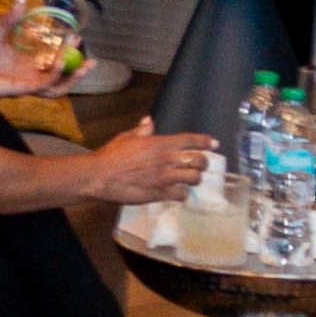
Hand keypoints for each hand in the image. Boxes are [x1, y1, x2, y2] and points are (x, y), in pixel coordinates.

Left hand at [0, 7, 77, 99]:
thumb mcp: (0, 29)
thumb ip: (13, 14)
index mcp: (29, 61)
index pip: (55, 60)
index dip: (69, 52)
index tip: (78, 37)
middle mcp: (32, 74)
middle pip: (61, 77)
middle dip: (77, 70)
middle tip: (91, 59)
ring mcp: (28, 83)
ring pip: (57, 86)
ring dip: (71, 77)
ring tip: (83, 66)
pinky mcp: (23, 88)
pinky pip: (44, 85)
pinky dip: (54, 75)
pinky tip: (59, 62)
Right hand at [90, 130, 214, 207]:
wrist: (102, 176)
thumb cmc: (112, 154)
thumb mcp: (127, 137)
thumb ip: (142, 130)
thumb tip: (149, 121)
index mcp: (161, 143)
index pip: (190, 140)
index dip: (205, 142)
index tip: (214, 144)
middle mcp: (167, 160)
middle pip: (198, 161)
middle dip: (203, 163)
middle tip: (202, 165)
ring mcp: (165, 178)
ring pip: (194, 179)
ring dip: (195, 179)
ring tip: (192, 179)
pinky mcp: (160, 193)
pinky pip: (181, 195)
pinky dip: (182, 194)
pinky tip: (178, 193)